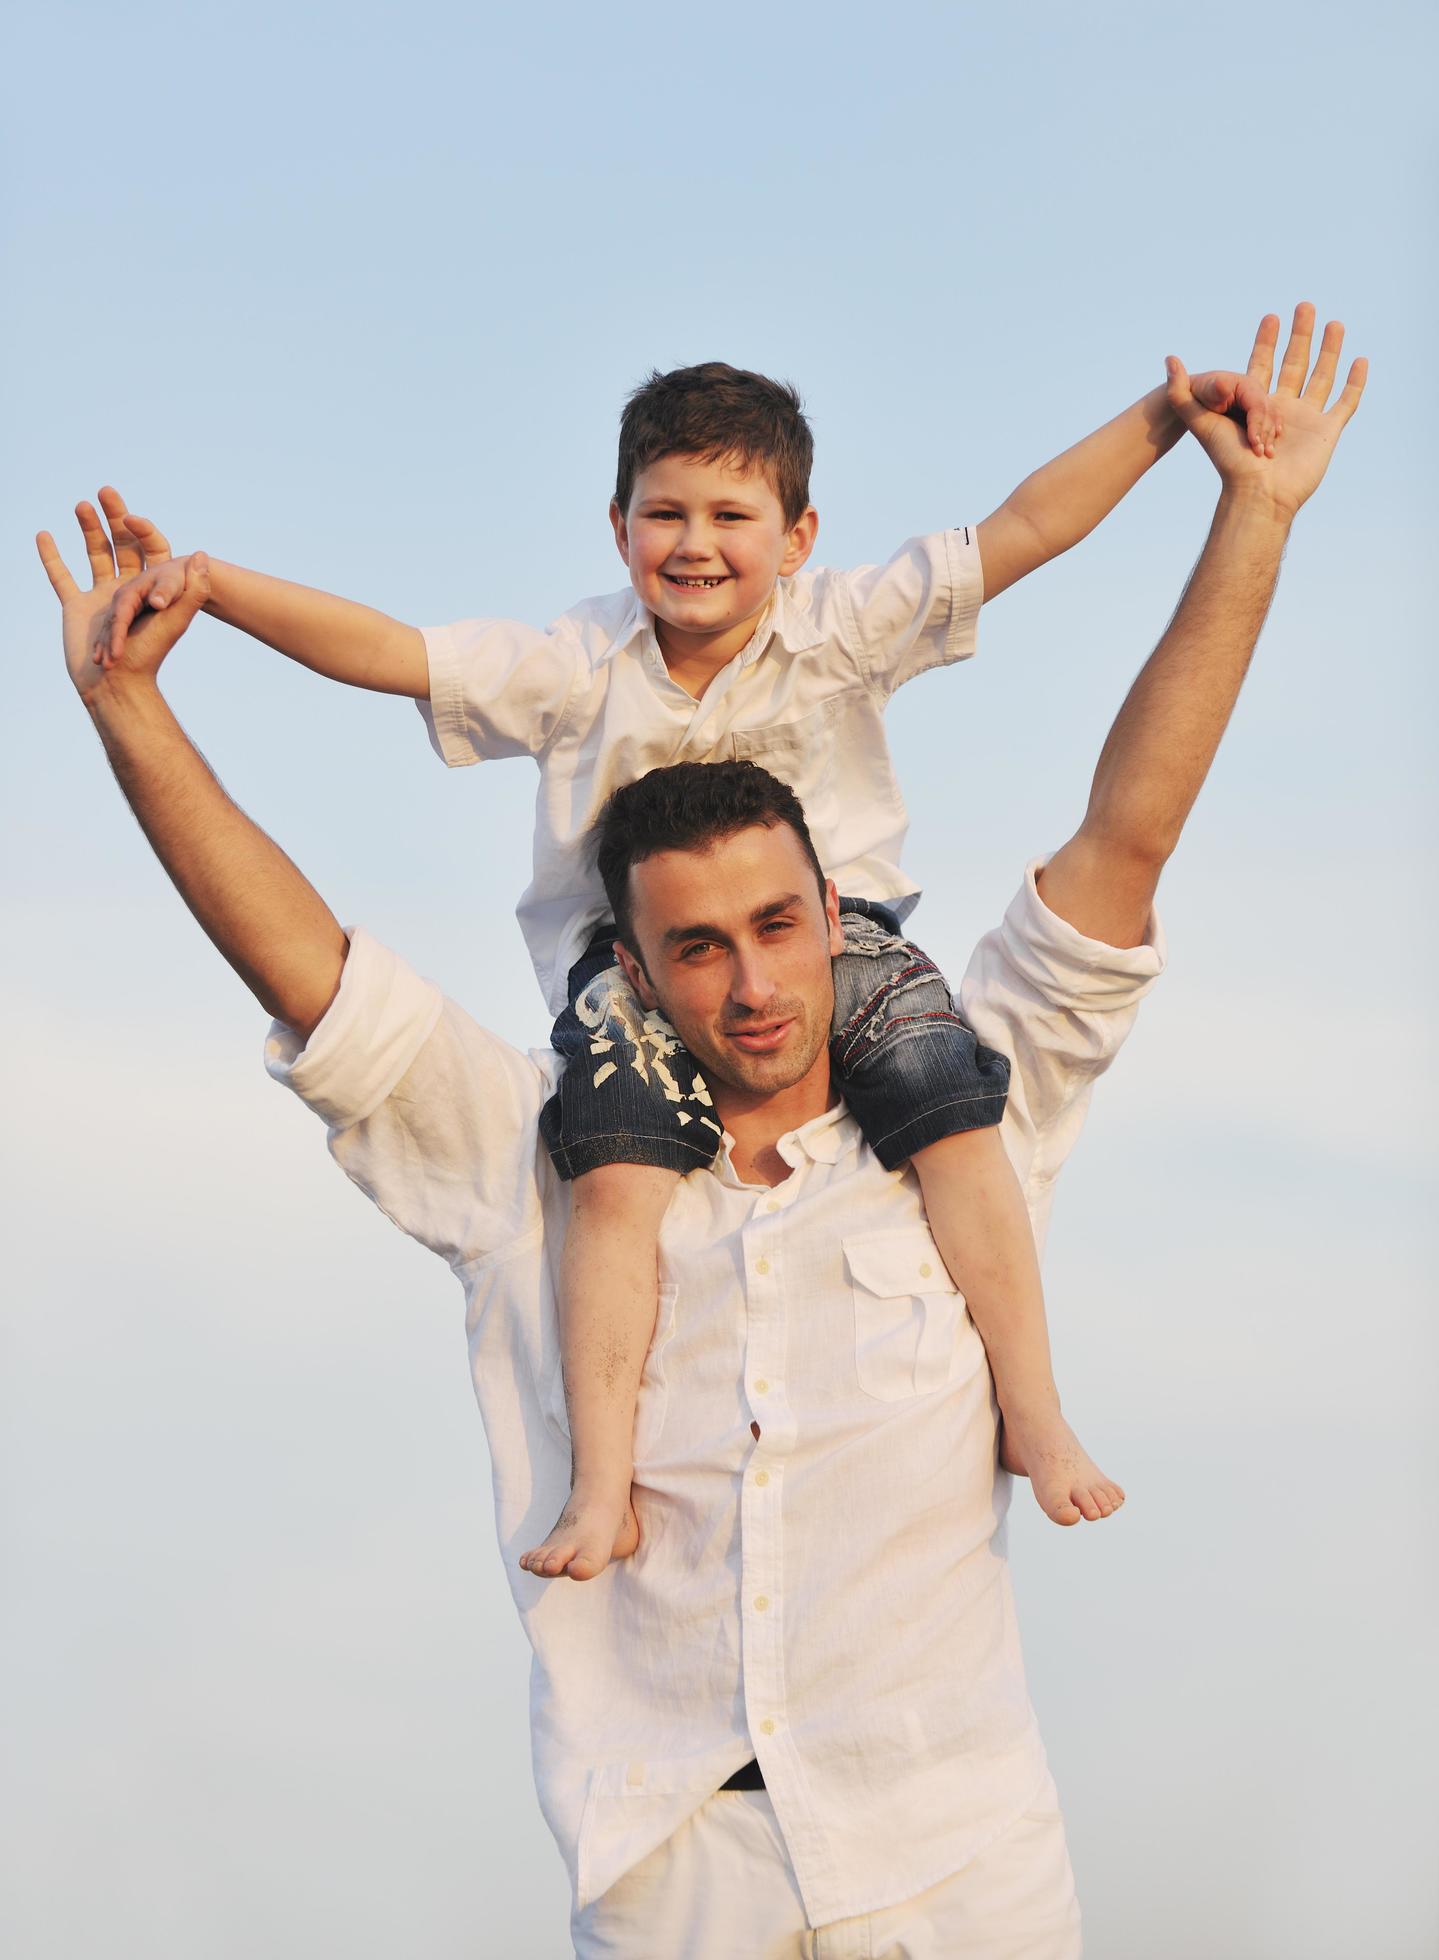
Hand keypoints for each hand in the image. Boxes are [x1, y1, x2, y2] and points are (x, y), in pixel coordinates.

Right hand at [37, 489, 208, 699]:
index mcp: (150, 590)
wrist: (115, 684)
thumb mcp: (174, 621)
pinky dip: (51, 556)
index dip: (142, 529)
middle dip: (114, 518)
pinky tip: (44, 534)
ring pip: (93, 554)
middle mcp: (126, 590)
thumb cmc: (147, 657)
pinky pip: (61, 577)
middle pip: (121, 545)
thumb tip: (205, 556)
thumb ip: (192, 590)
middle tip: (106, 491)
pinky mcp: (77, 607)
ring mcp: (100, 598)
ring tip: (80, 504)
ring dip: (87, 529)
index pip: (149, 550)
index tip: (132, 514)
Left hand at [1168, 304, 1366, 519]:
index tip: (1270, 317)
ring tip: (1335, 323)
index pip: (1262, 365)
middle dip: (1300, 335)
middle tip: (1304, 305)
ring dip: (1329, 349)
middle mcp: (1283, 408)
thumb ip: (1182, 392)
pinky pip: (1345, 402)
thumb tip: (1169, 359)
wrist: (1257, 492)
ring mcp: (1306, 419)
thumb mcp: (1200, 421)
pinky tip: (1361, 360)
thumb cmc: (1229, 462)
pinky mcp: (1326, 431)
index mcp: (1256, 405)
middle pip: (1295, 363)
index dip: (1266, 341)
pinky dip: (1354, 382)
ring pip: (1322, 375)